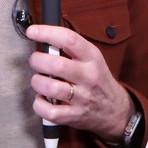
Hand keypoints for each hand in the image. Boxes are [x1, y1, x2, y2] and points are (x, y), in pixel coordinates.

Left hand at [26, 25, 132, 142]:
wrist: (115, 109)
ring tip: (39, 80)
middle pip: (56, 65)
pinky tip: (42, 98)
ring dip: (37, 82)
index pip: (69, 40)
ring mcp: (82, 98)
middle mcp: (88, 76)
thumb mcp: (93, 59)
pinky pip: (49, 111)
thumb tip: (43, 36)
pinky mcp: (74, 116)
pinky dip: (39, 104)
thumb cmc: (97, 80)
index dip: (47, 33)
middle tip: (36, 61)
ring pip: (50, 87)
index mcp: (92, 58)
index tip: (32, 31)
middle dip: (37, 60)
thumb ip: (72, 49)